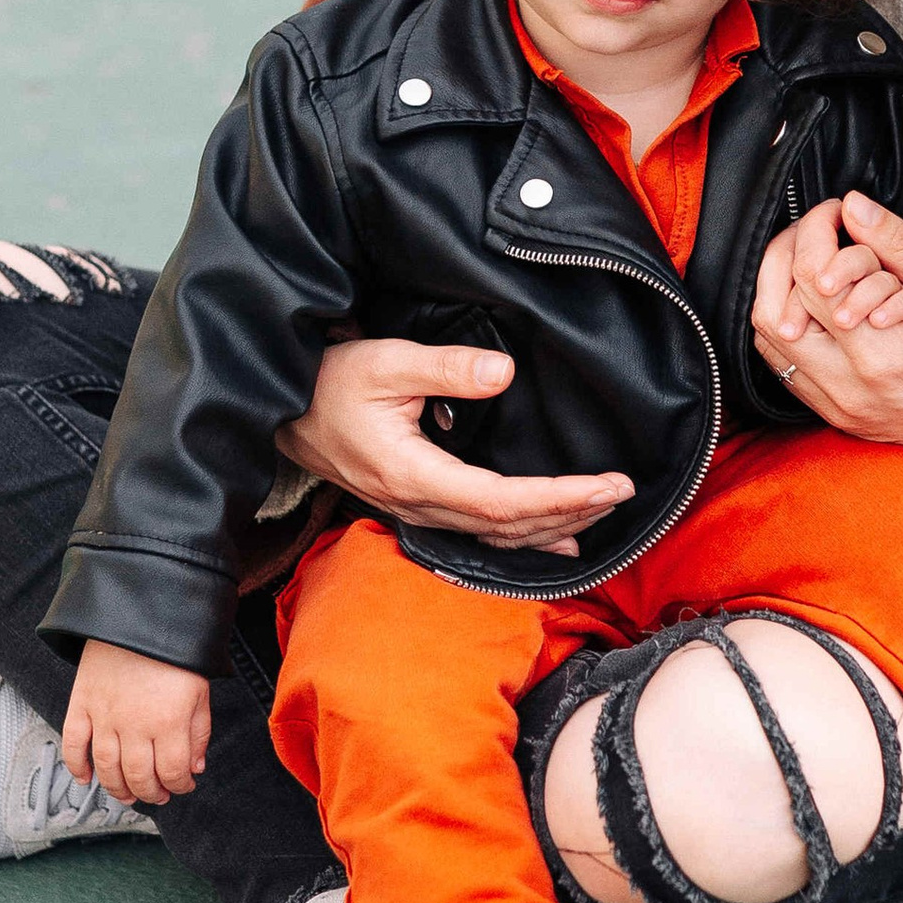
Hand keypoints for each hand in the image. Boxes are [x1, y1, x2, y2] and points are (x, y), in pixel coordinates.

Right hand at [63, 641, 212, 805]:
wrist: (139, 614)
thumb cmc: (174, 651)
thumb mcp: (200, 691)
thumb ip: (199, 733)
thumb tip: (194, 767)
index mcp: (169, 721)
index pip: (173, 772)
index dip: (180, 786)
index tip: (183, 786)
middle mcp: (134, 724)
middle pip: (139, 777)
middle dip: (151, 793)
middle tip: (157, 795)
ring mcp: (104, 716)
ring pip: (107, 768)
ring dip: (117, 789)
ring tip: (128, 795)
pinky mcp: (82, 704)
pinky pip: (74, 744)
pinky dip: (76, 766)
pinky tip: (85, 778)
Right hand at [284, 338, 633, 558]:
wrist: (279, 412)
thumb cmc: (326, 384)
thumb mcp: (383, 362)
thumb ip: (445, 367)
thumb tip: (503, 373)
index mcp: (415, 476)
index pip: (504, 502)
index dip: (561, 498)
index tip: (609, 484)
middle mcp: (419, 505)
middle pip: (509, 528)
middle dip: (571, 512)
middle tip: (623, 492)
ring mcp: (417, 512)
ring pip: (498, 537)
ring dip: (554, 527)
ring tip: (602, 512)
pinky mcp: (417, 507)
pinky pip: (481, 534)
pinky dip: (525, 537)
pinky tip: (557, 540)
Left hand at [752, 193, 902, 512]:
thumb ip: (901, 247)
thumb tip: (854, 207)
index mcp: (879, 356)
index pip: (812, 277)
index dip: (815, 231)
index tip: (836, 212)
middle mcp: (847, 387)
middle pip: (775, 309)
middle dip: (790, 254)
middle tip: (820, 232)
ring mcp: (835, 405)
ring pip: (769, 340)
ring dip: (780, 291)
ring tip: (814, 262)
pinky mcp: (832, 413)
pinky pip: (783, 365)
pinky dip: (789, 324)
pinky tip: (815, 304)